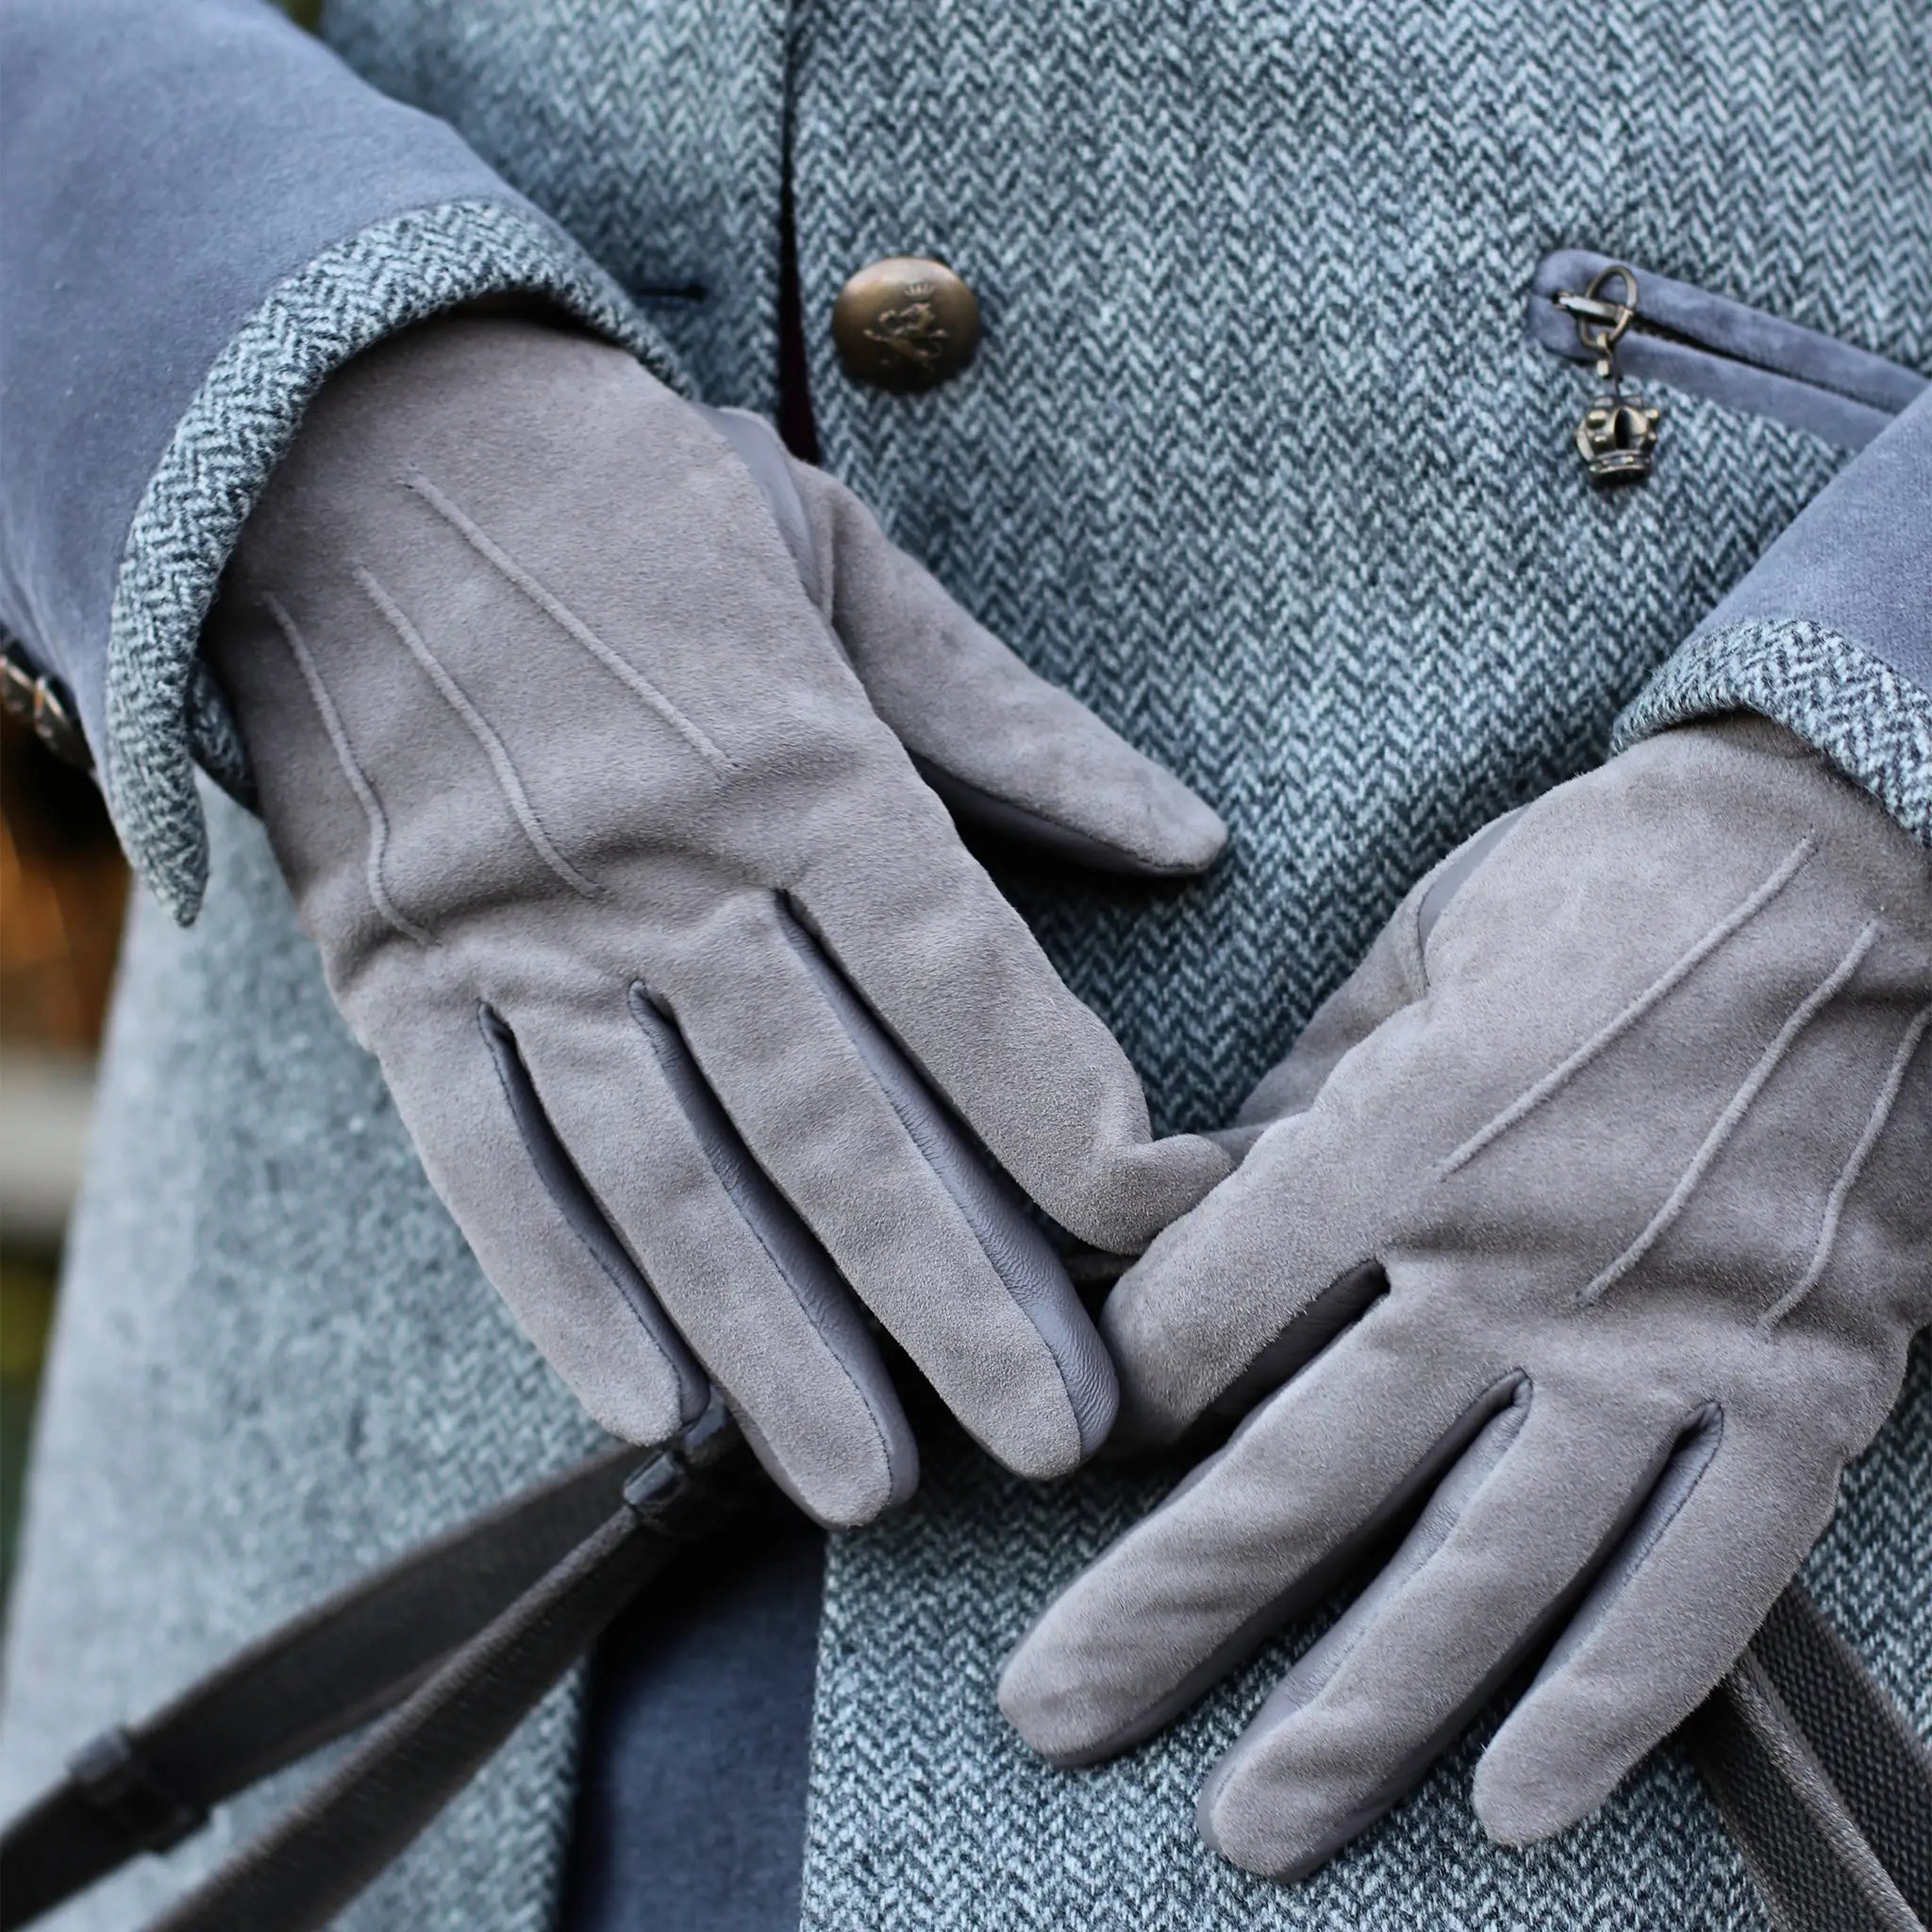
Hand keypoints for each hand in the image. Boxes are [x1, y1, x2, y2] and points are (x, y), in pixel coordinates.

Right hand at [206, 316, 1228, 1527]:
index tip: (1147, 1224)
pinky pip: (481, 1156)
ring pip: (664, 1169)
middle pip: (826, 1110)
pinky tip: (651, 1410)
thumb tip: (1187, 842)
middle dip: (950, 1286)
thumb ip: (1010, 722)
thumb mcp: (835, 559)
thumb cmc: (628, 497)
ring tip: (870, 1480)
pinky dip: (559, 1288)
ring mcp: (518, 932)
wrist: (346, 444)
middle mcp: (659, 863)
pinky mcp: (400, 974)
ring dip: (770, 1338)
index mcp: (789, 749)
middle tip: (1053, 1434)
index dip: (1055, 1108)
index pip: (951, 968)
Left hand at [1000, 720, 1929, 1875]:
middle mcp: (1515, 1263)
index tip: (1073, 1446)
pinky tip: (1517, 1802)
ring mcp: (1666, 1344)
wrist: (1853, 862)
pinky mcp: (1802, 1385)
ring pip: (1485, 1569)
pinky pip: (1702, 1582)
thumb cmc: (1599, 888)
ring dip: (1359, 1711)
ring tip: (1255, 1819)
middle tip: (1054, 1711)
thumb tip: (1192, 1217)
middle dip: (1165, 1607)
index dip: (1118, 1394)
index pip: (1206, 1317)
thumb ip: (1301, 1106)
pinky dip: (1612, 1705)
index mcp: (1401, 1133)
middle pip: (1305, 1475)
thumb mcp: (1409, 952)